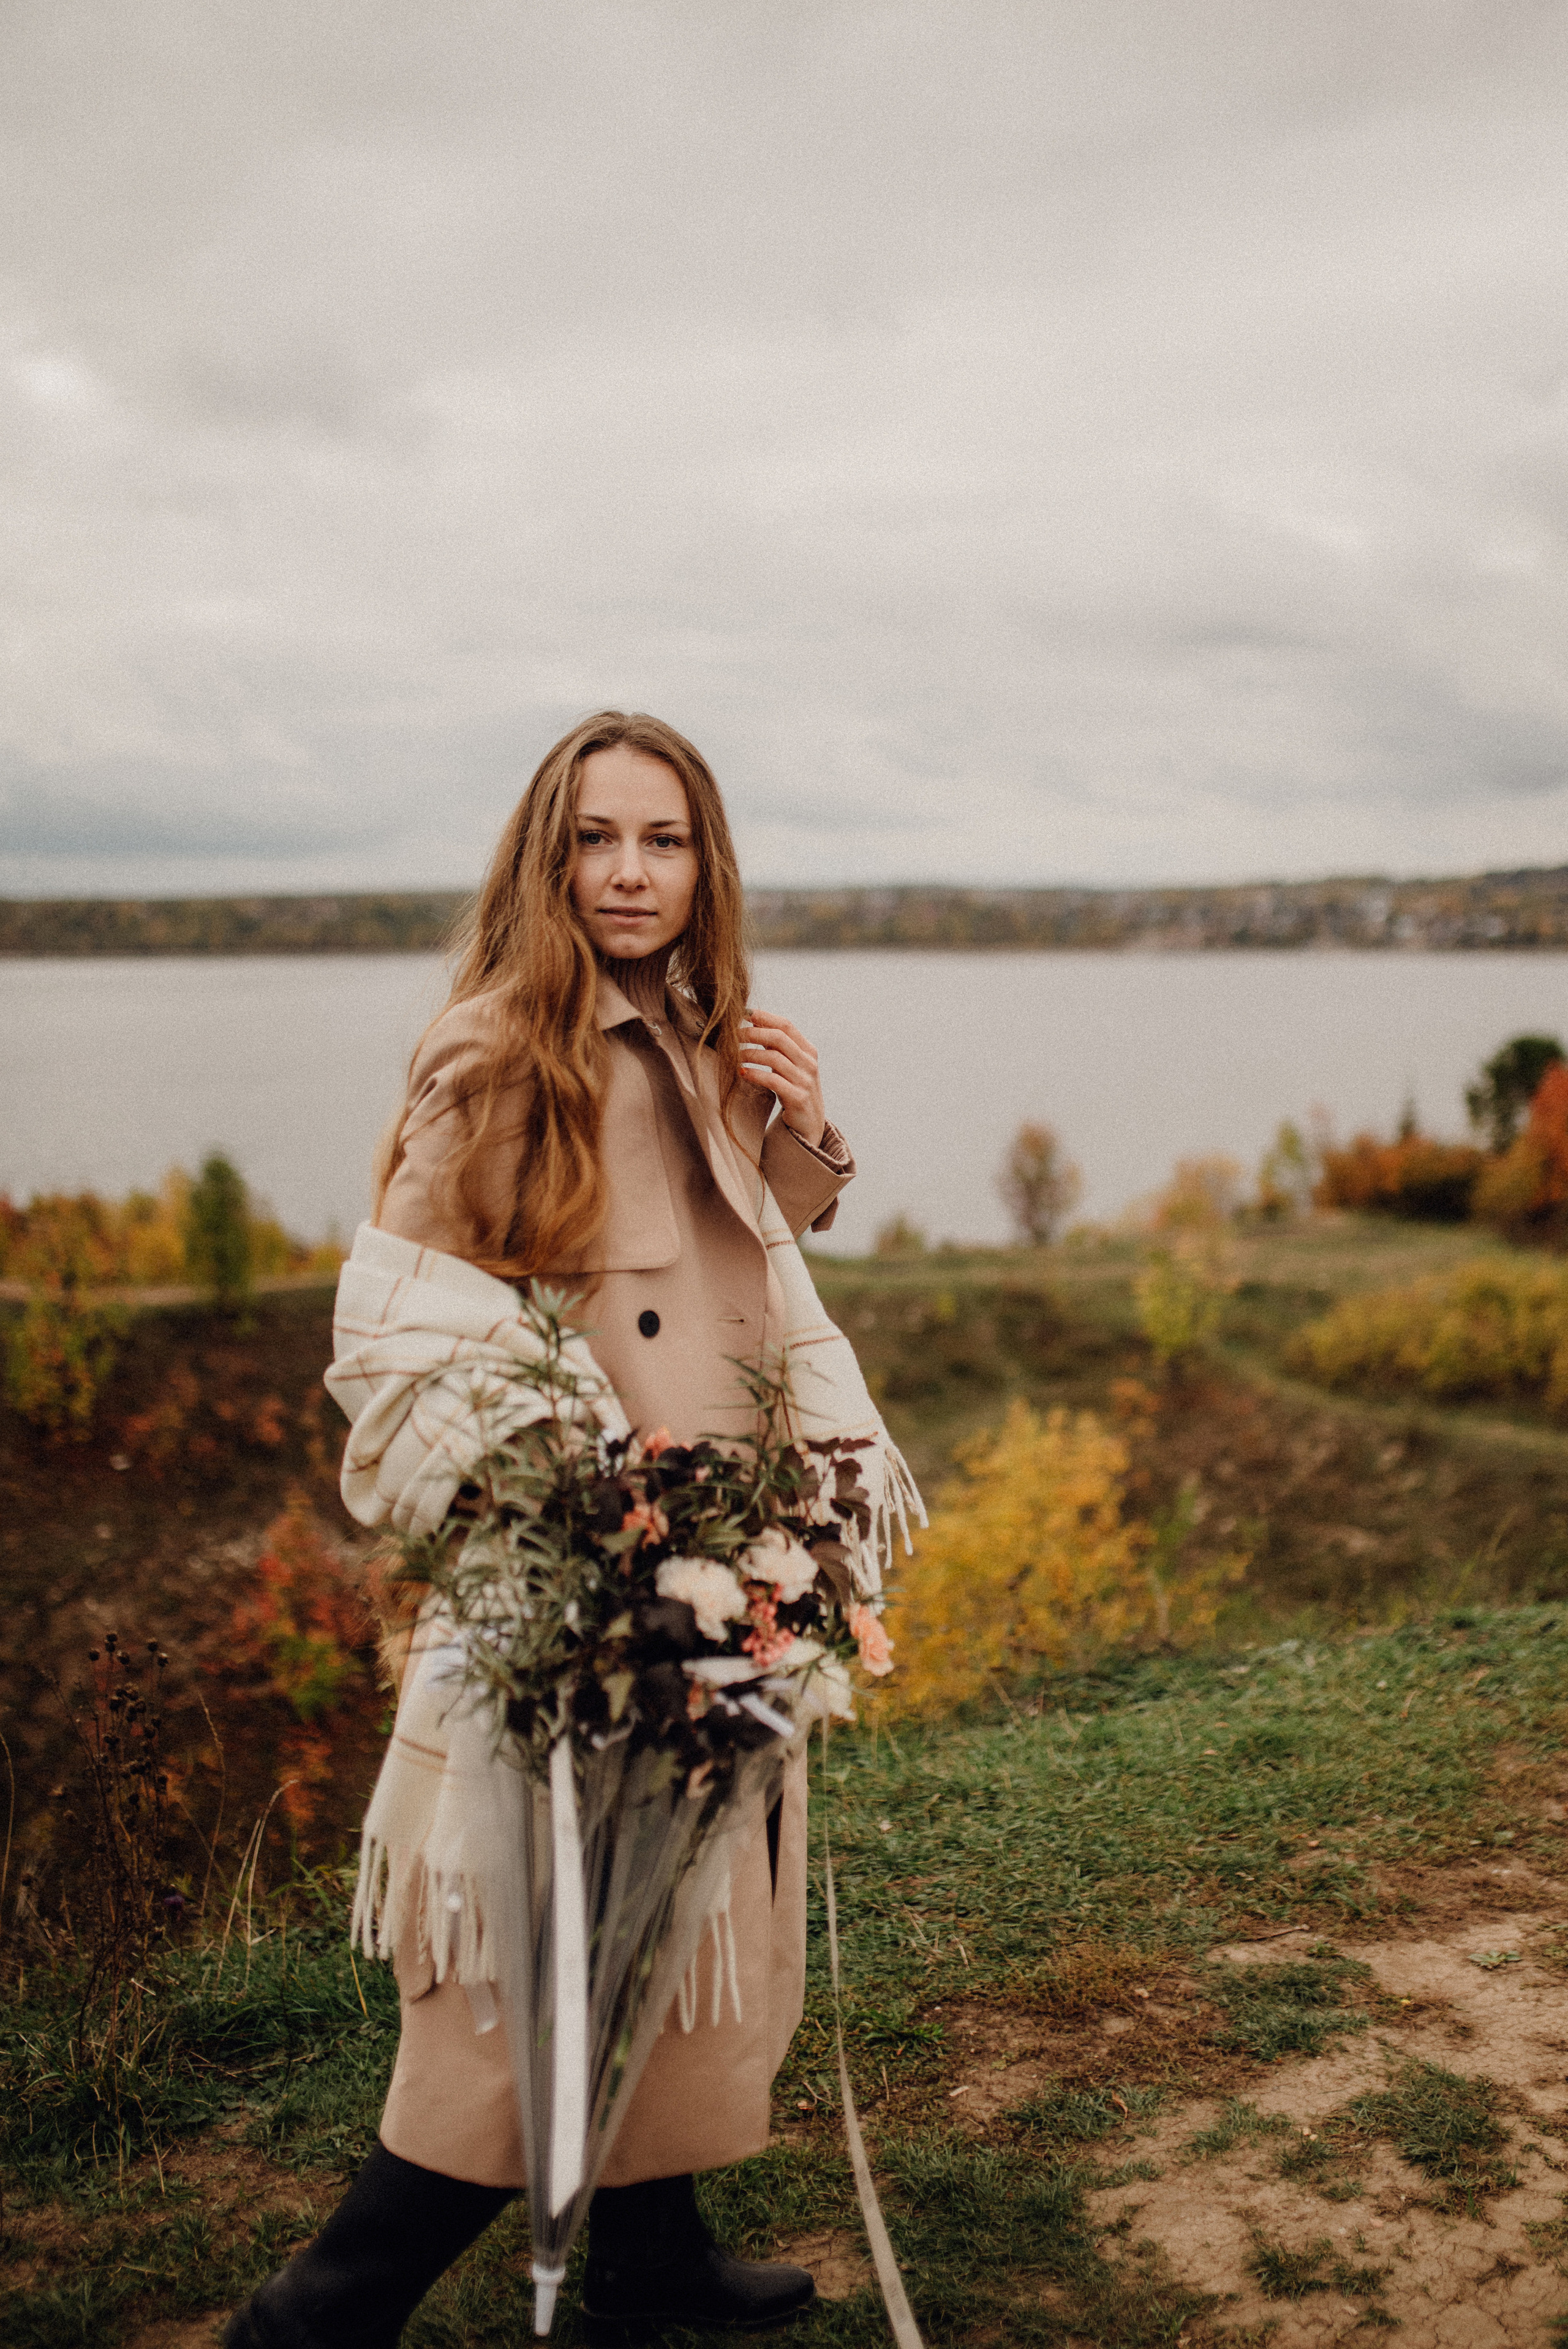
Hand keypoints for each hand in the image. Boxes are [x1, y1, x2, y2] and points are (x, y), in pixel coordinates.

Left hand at [739, 1010, 826, 1147]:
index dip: (764, 1017)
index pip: (786, 1025)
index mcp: (808, 1051)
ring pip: (774, 1057)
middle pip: (779, 1037)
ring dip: (750, 1053)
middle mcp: (809, 1063)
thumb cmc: (794, 1090)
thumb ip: (776, 1046)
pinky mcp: (798, 1098)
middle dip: (753, 1033)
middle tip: (733, 1034)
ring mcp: (805, 1080)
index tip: (744, 1013)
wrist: (809, 1124)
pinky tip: (742, 1073)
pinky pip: (773, 1080)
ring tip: (734, 1055)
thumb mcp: (789, 1065)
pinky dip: (755, 1074)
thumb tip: (754, 1021)